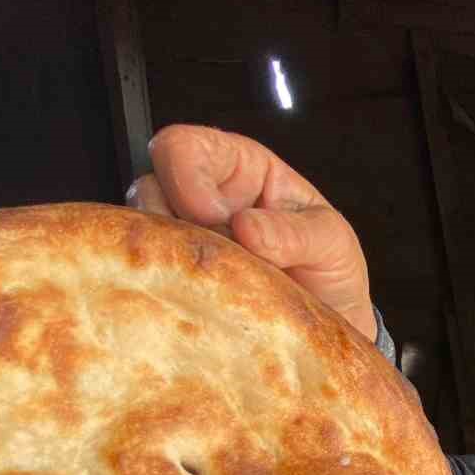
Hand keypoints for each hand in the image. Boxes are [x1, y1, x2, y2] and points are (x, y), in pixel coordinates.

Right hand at [127, 124, 378, 344]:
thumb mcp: (332, 243)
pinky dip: (168, 288)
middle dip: (173, 222)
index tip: (210, 216)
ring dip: (172, 259)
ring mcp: (184, 243)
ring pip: (143, 236)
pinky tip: (202, 302)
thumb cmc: (328, 271)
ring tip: (218, 284)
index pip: (185, 146)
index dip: (185, 174)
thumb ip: (297, 232)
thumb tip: (247, 227)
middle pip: (148, 187)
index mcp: (241, 170)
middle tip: (215, 257)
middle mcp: (201, 200)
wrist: (324, 329)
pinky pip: (151, 278)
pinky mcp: (176, 284)